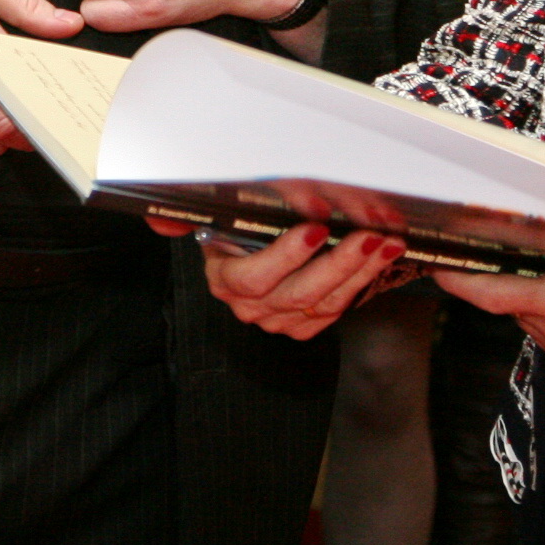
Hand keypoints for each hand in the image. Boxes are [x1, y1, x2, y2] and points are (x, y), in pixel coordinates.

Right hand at [178, 219, 408, 340]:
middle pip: (298, 293)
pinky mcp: (306, 326)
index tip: (314, 230)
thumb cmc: (233, 236)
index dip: (286, 257)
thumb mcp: (209, 221)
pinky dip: (363, 282)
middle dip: (339, 262)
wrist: (248, 258)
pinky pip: (337, 309)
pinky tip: (380, 259)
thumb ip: (183, 219)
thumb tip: (159, 222)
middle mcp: (252, 307)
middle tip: (367, 236)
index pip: (254, 278)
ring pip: (325, 302)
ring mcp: (281, 320)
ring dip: (360, 271)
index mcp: (226, 281)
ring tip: (384, 243)